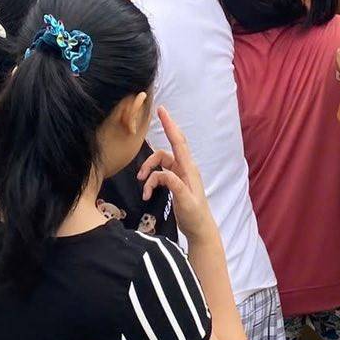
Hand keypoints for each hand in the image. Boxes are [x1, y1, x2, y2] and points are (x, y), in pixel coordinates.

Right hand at [138, 105, 217, 244]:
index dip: (170, 125)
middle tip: (140, 165)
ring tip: (142, 188)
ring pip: (159, 165)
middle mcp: (184, 169)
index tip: (162, 110)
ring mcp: (179, 175)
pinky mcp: (174, 183)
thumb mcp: (185, 202)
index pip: (178, 142)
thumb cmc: (195, 216)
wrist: (199, 230)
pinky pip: (158, 176)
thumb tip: (163, 174)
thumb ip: (175, 186)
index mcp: (189, 169)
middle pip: (164, 153)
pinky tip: (146, 194)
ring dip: (149, 174)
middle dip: (150, 158)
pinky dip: (150, 183)